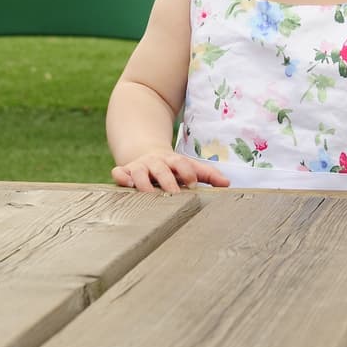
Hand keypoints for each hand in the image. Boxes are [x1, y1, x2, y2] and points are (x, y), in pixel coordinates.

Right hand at [112, 150, 229, 192]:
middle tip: (174, 194)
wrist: (147, 152)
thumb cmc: (173, 166)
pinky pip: (119, 172)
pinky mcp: (125, 171)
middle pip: (162, 170)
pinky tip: (125, 183)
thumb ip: (208, 174)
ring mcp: (140, 166)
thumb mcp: (190, 166)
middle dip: (167, 181)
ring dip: (143, 182)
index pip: (182, 163)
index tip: (193, 184)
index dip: (187, 172)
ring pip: (140, 172)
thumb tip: (227, 184)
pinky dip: (121, 176)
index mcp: (174, 161)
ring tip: (149, 194)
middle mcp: (156, 163)